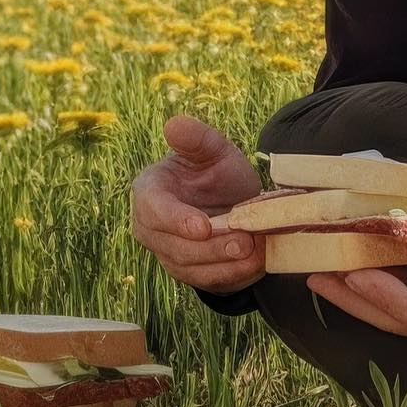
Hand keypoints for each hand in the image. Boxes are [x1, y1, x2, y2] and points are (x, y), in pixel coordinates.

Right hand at [130, 115, 265, 293]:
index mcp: (149, 193)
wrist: (230, 202)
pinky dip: (235, 275)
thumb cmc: (215, 173)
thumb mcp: (212, 150)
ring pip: (192, 269)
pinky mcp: (190, 274)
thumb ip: (196, 138)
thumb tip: (174, 124)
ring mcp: (167, 255)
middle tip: (245, 241)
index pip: (154, 211)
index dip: (177, 221)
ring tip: (256, 251)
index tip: (203, 226)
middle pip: (175, 247)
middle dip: (212, 248)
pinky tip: (257, 263)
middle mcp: (150, 229)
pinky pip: (209, 281)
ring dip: (226, 264)